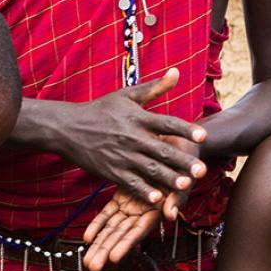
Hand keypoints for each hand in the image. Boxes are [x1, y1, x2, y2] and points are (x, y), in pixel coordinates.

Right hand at [52, 69, 206, 204]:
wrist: (67, 128)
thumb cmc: (99, 110)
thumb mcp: (126, 94)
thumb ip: (154, 87)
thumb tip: (177, 72)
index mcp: (138, 118)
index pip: (167, 123)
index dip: (186, 130)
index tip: (203, 137)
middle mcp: (132, 137)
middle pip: (162, 150)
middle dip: (183, 161)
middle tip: (202, 170)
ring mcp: (121, 156)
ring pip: (150, 169)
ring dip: (168, 178)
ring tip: (185, 185)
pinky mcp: (111, 171)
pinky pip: (130, 183)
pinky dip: (143, 191)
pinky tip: (157, 199)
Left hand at [81, 135, 200, 270]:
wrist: (176, 143)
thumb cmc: (186, 161)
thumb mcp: (185, 176)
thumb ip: (177, 197)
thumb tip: (171, 215)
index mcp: (158, 210)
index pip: (139, 231)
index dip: (127, 243)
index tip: (114, 257)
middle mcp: (144, 212)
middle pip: (122, 234)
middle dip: (106, 250)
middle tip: (92, 267)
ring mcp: (132, 205)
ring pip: (112, 228)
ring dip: (99, 244)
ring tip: (87, 261)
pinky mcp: (123, 196)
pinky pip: (108, 214)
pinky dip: (98, 224)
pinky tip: (87, 238)